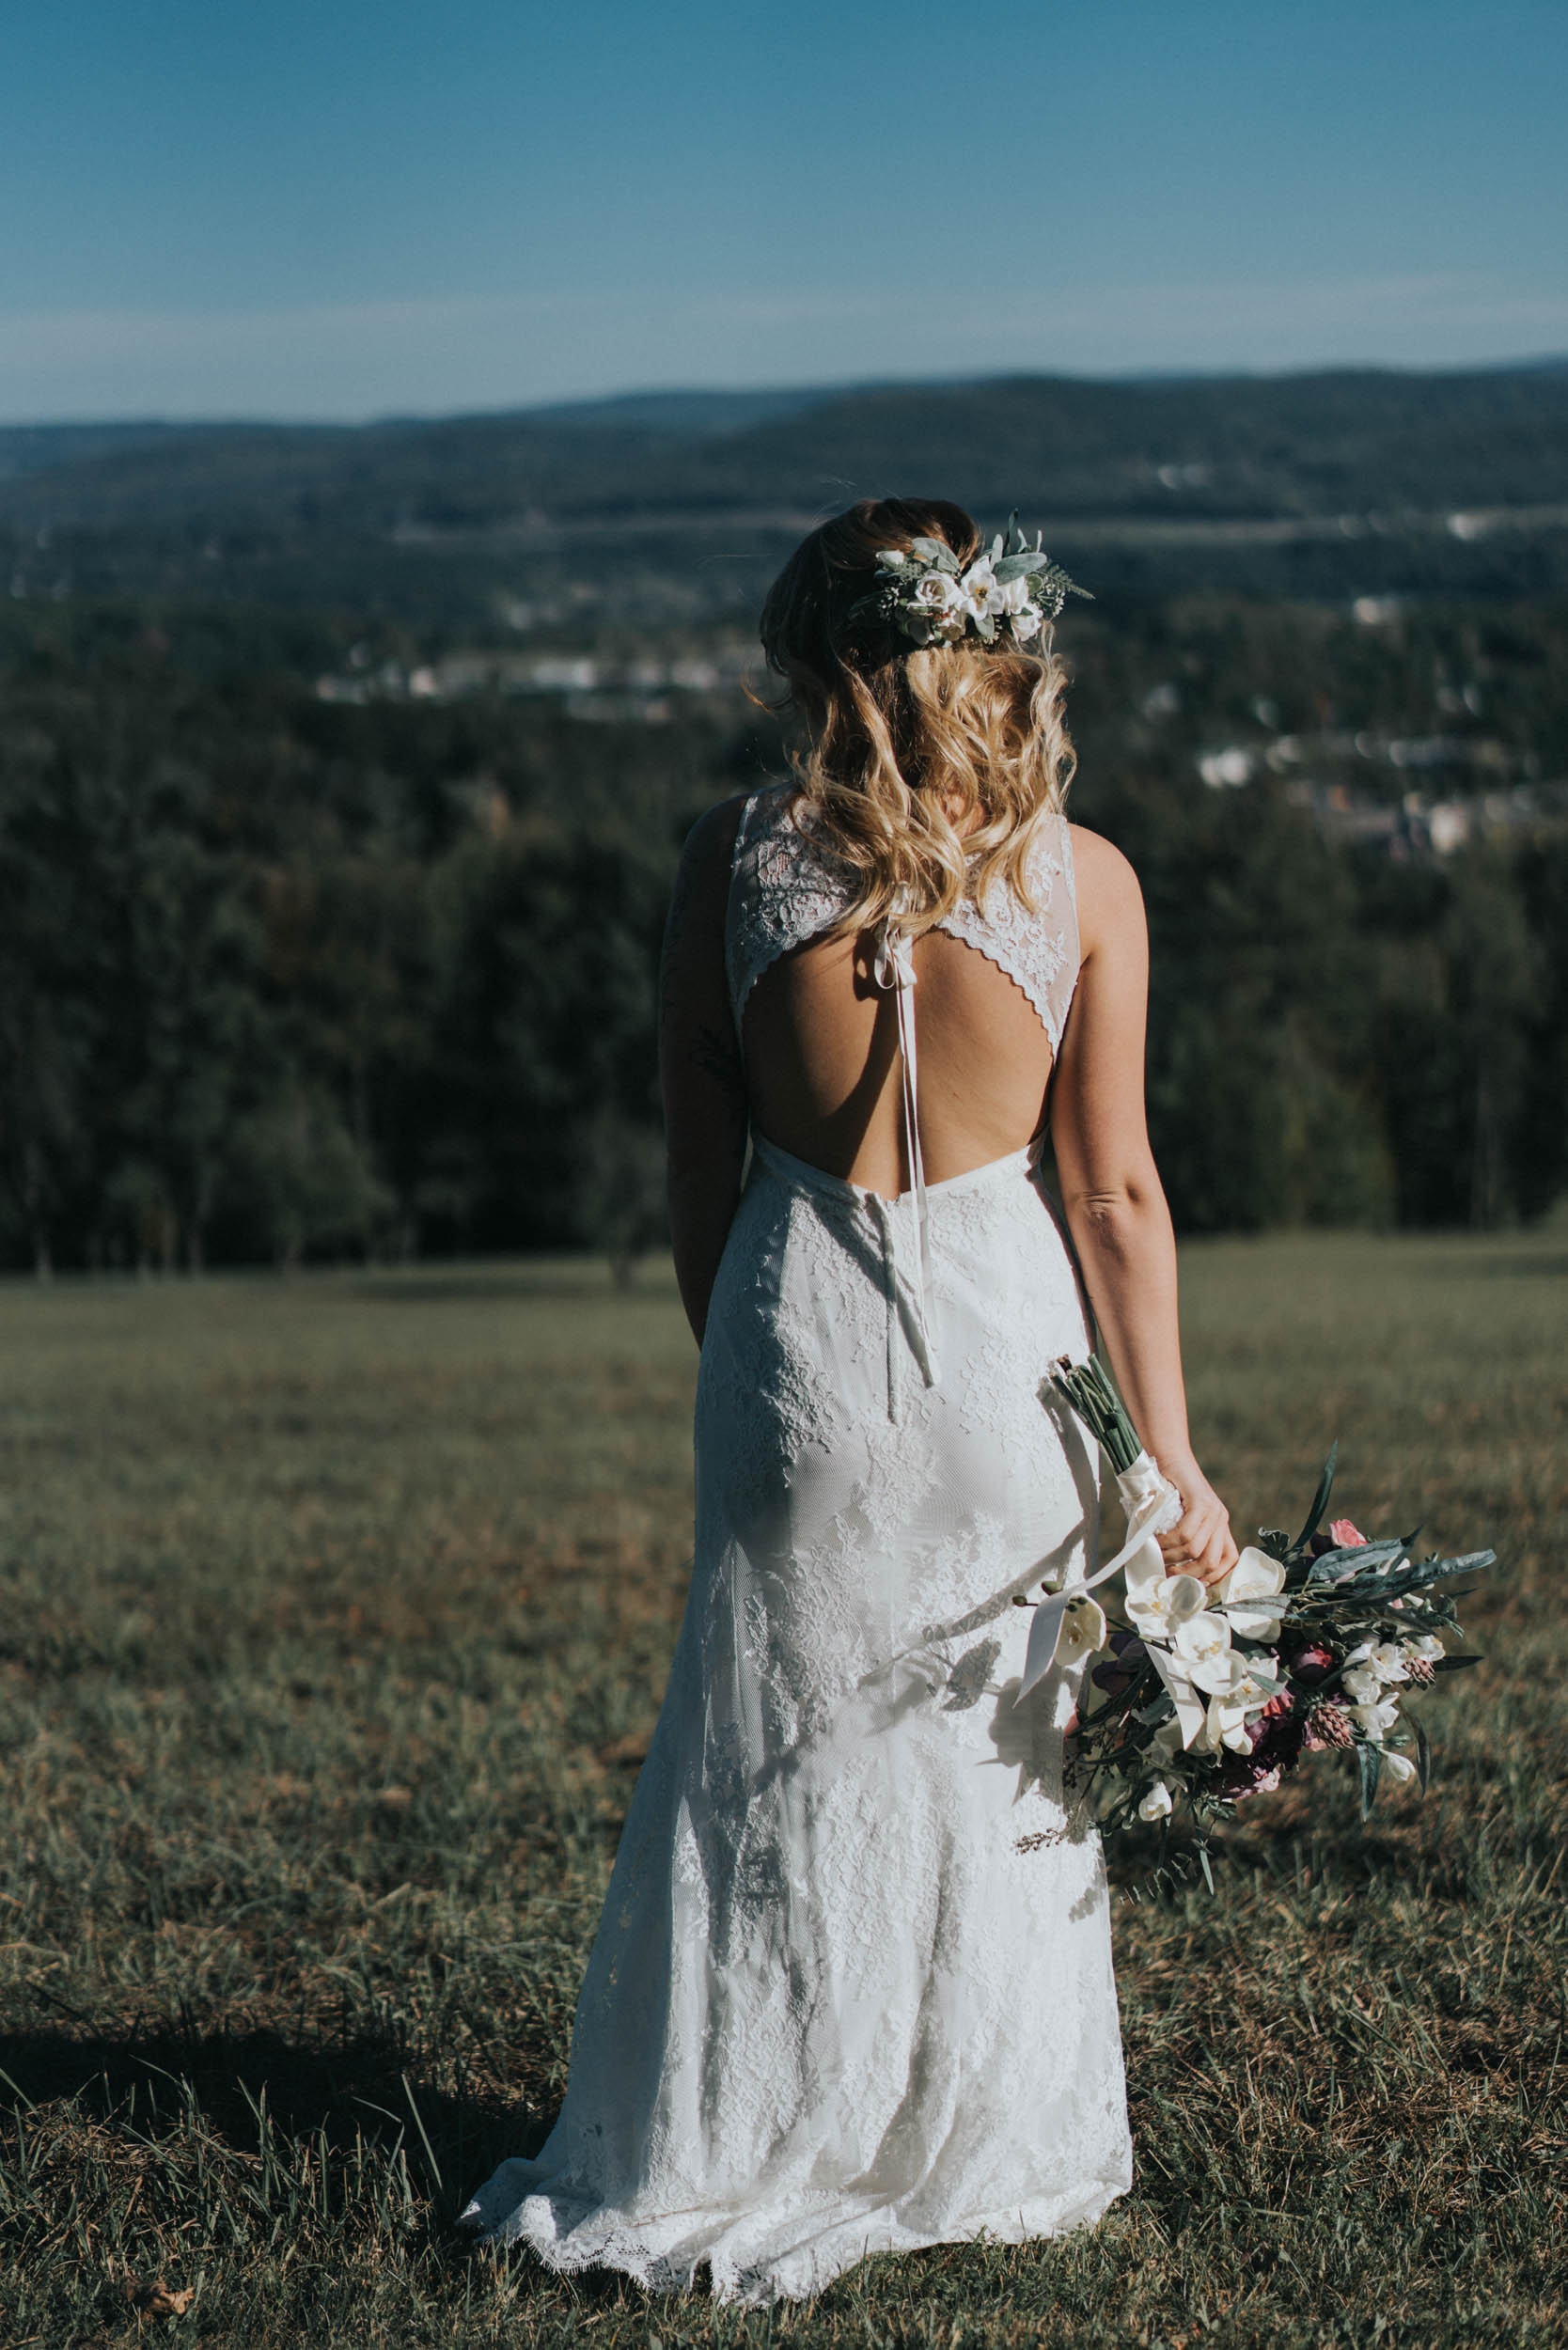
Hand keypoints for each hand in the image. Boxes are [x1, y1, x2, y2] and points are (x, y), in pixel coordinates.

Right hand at [1154, 1456, 1237, 1585]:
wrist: (1167, 1455)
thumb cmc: (1167, 1490)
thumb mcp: (1181, 1519)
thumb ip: (1183, 1540)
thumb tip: (1168, 1572)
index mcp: (1220, 1527)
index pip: (1229, 1562)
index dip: (1211, 1579)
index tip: (1189, 1584)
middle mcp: (1222, 1520)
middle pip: (1212, 1563)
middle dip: (1187, 1574)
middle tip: (1166, 1573)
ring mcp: (1214, 1511)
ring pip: (1196, 1550)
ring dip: (1172, 1558)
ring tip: (1156, 1554)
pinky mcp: (1202, 1502)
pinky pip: (1186, 1534)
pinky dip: (1167, 1542)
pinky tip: (1155, 1540)